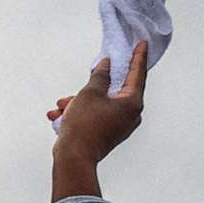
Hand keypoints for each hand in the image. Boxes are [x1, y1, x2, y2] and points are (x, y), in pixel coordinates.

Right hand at [49, 41, 146, 200]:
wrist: (74, 158)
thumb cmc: (84, 126)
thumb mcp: (89, 93)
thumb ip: (100, 75)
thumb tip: (107, 65)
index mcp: (132, 103)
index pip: (137, 73)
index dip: (138, 57)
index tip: (142, 44)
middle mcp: (130, 115)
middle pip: (114, 90)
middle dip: (92, 87)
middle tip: (82, 82)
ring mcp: (120, 126)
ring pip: (100, 104)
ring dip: (80, 101)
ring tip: (62, 105)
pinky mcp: (108, 134)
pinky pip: (95, 116)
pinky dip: (80, 113)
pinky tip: (61, 115)